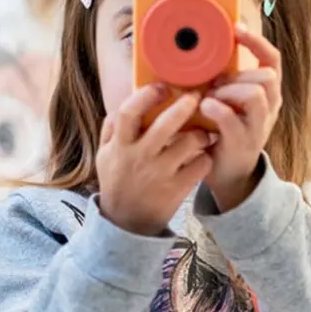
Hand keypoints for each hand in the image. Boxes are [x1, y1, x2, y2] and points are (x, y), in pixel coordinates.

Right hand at [97, 86, 216, 235]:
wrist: (126, 224)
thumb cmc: (117, 182)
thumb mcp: (104, 156)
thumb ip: (111, 129)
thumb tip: (123, 103)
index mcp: (120, 146)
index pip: (129, 113)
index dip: (146, 95)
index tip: (162, 87)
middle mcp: (140, 158)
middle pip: (165, 124)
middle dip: (184, 106)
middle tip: (195, 96)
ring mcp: (160, 174)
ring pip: (189, 143)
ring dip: (201, 132)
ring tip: (204, 131)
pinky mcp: (178, 189)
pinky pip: (201, 165)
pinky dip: (206, 157)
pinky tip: (204, 155)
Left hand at [198, 24, 282, 211]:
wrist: (229, 173)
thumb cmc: (225, 129)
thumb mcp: (231, 99)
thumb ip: (227, 78)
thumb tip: (205, 47)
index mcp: (268, 92)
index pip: (272, 59)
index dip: (257, 41)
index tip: (236, 28)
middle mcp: (269, 107)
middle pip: (266, 76)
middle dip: (239, 74)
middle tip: (216, 83)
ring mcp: (258, 126)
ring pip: (254, 94)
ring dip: (227, 90)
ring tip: (209, 97)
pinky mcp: (242, 143)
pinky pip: (231, 118)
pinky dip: (215, 108)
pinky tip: (204, 107)